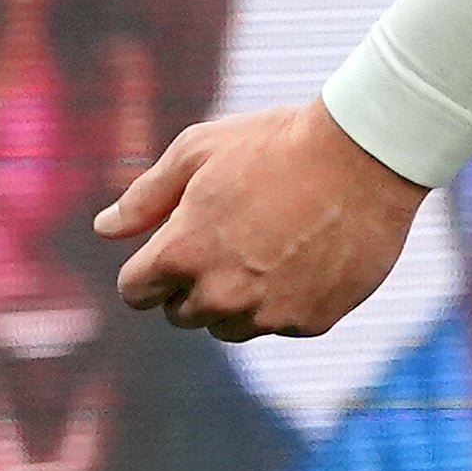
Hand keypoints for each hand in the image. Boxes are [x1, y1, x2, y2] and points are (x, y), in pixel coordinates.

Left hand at [99, 100, 423, 340]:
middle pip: (182, 314)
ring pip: (230, 327)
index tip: (173, 247)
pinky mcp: (312, 320)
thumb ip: (144, 196)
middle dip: (193, 283)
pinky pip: (282, 323)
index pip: (136, 291)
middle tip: (230, 239)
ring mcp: (268, 313)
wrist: (366, 154)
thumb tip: (105, 229)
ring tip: (268, 249)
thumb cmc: (276, 143)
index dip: (149, 268)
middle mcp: (219, 294)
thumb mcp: (198, 150)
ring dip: (237, 300)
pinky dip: (287, 300)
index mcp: (180, 254)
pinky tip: (308, 256)